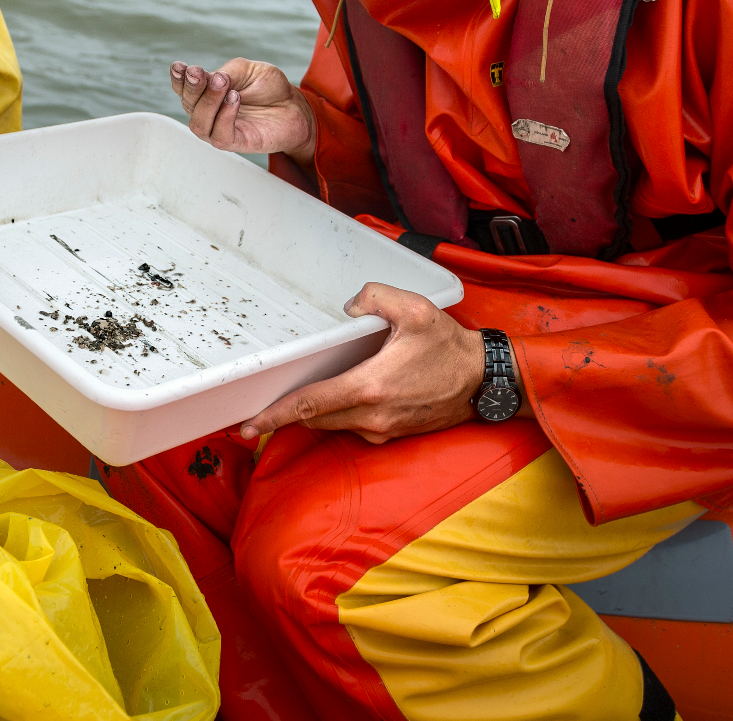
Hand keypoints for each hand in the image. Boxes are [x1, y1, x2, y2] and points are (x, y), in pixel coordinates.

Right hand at [170, 58, 316, 163]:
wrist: (295, 107)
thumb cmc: (269, 88)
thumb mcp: (248, 70)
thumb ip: (228, 72)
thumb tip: (211, 78)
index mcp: (207, 92)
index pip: (184, 88)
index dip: (178, 78)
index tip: (180, 67)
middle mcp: (209, 112)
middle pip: (188, 103)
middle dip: (191, 87)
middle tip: (198, 72)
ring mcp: (219, 128)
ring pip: (198, 122)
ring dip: (207, 101)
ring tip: (223, 83)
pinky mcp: (235, 142)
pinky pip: (219, 135)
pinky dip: (224, 116)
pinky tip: (234, 99)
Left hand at [238, 284, 490, 443]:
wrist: (484, 381)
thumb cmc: (449, 347)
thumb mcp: (415, 308)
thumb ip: (375, 297)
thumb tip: (350, 308)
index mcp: (370, 388)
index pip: (310, 405)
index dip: (275, 416)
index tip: (248, 426)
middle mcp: (372, 416)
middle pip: (315, 419)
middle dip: (286, 416)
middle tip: (259, 410)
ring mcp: (382, 430)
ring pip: (333, 424)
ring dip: (315, 413)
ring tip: (300, 396)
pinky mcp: (392, 435)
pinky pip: (354, 426)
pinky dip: (339, 414)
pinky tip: (342, 394)